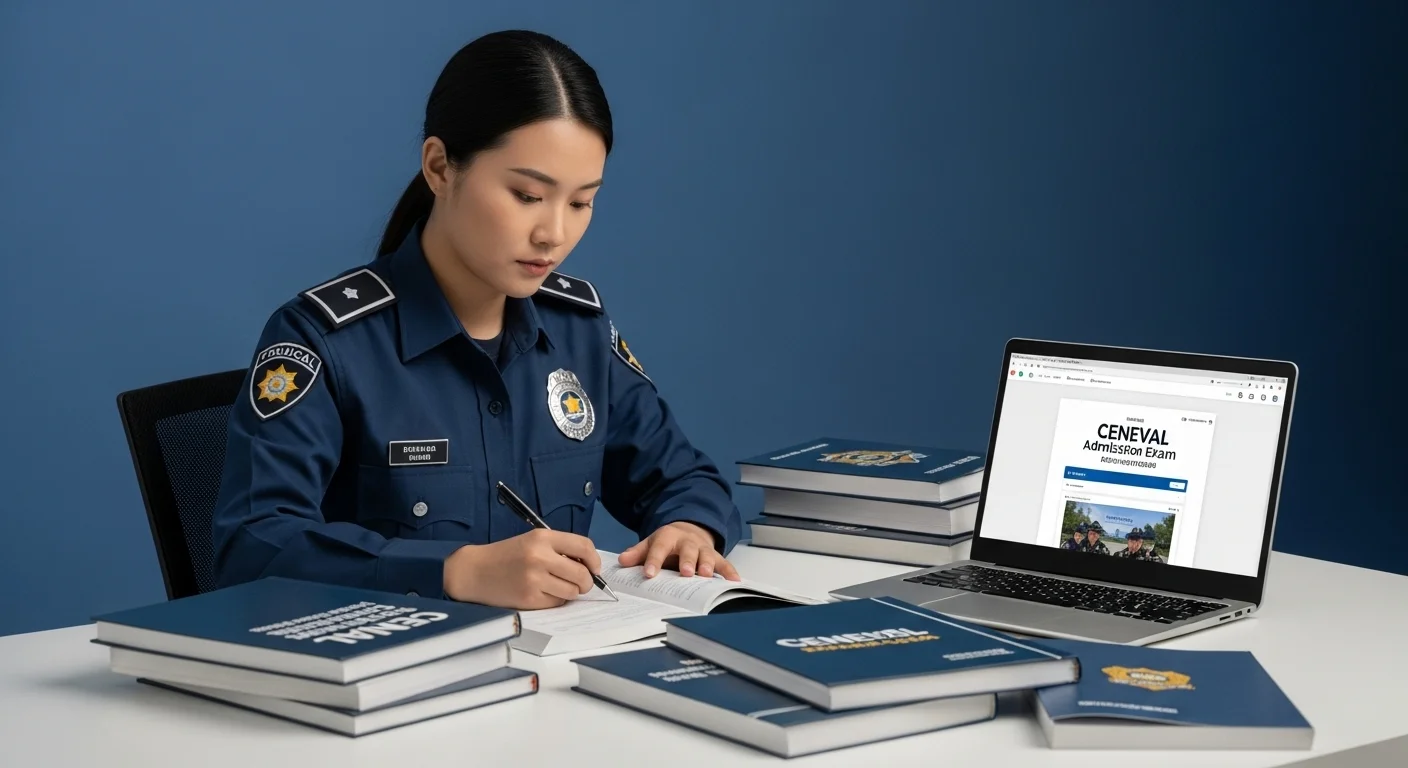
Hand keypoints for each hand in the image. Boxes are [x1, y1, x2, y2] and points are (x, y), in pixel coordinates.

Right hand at [442, 529, 602, 608]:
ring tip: (558, 587)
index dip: (594, 560)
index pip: (583, 546)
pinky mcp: (529, 599)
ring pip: (572, 591)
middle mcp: (540, 557)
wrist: (475, 571)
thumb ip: (559, 549)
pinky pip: (557, 603)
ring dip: (571, 592)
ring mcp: (534, 579)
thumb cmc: (507, 555)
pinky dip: (556, 600)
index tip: (594, 568)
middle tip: (580, 583)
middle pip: (582, 574)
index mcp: (542, 537)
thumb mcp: (532, 541)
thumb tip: (588, 566)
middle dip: (586, 581)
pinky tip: (544, 593)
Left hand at [618, 521, 740, 580]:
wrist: (689, 529)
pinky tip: (734, 581)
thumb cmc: (668, 542)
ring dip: (707, 565)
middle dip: (687, 561)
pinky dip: (729, 571)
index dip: (654, 560)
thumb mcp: (650, 543)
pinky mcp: (714, 555)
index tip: (649, 573)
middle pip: (687, 551)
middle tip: (685, 572)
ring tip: (706, 575)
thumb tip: (622, 561)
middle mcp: (687, 542)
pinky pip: (723, 563)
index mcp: (668, 537)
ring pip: (706, 555)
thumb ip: (637, 553)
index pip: (659, 548)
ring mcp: (702, 548)